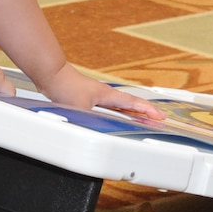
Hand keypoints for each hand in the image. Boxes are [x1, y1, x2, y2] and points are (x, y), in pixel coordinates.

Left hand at [38, 64, 163, 123]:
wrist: (52, 75)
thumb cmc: (65, 87)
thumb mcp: (81, 108)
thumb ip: (90, 122)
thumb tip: (97, 135)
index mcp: (108, 95)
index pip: (133, 103)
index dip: (147, 110)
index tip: (160, 116)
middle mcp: (105, 95)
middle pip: (130, 104)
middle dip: (144, 112)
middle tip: (156, 119)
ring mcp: (98, 96)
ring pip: (120, 106)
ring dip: (132, 112)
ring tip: (141, 120)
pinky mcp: (89, 99)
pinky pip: (110, 108)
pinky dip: (118, 113)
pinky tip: (115, 118)